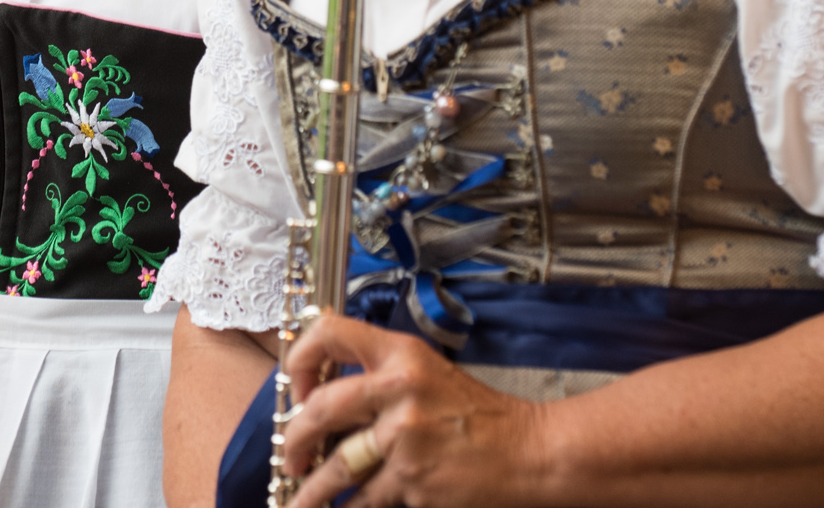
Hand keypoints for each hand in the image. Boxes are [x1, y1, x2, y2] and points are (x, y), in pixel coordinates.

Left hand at [283, 313, 545, 506]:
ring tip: (300, 500)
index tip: (296, 388)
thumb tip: (325, 399)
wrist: (531, 453)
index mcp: (402, 355)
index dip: (300, 359)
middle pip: (320, 409)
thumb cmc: (481, 417)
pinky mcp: (412, 481)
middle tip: (291, 456)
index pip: (331, 333)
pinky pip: (365, 500)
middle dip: (294, 439)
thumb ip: (383, 378)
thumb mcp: (431, 375)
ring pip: (336, 467)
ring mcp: (404, 438)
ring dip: (311, 489)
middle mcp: (399, 390)